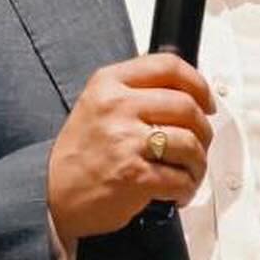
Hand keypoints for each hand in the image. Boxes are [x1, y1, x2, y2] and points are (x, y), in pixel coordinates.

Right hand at [47, 53, 214, 240]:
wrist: (52, 193)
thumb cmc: (80, 154)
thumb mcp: (98, 105)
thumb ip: (136, 92)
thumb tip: (187, 93)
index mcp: (109, 83)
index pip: (168, 66)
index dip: (198, 84)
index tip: (206, 101)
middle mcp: (117, 106)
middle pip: (187, 106)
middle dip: (203, 130)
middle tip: (199, 144)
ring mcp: (126, 141)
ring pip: (190, 143)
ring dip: (198, 163)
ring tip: (187, 172)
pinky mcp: (135, 175)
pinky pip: (180, 178)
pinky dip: (186, 188)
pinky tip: (176, 191)